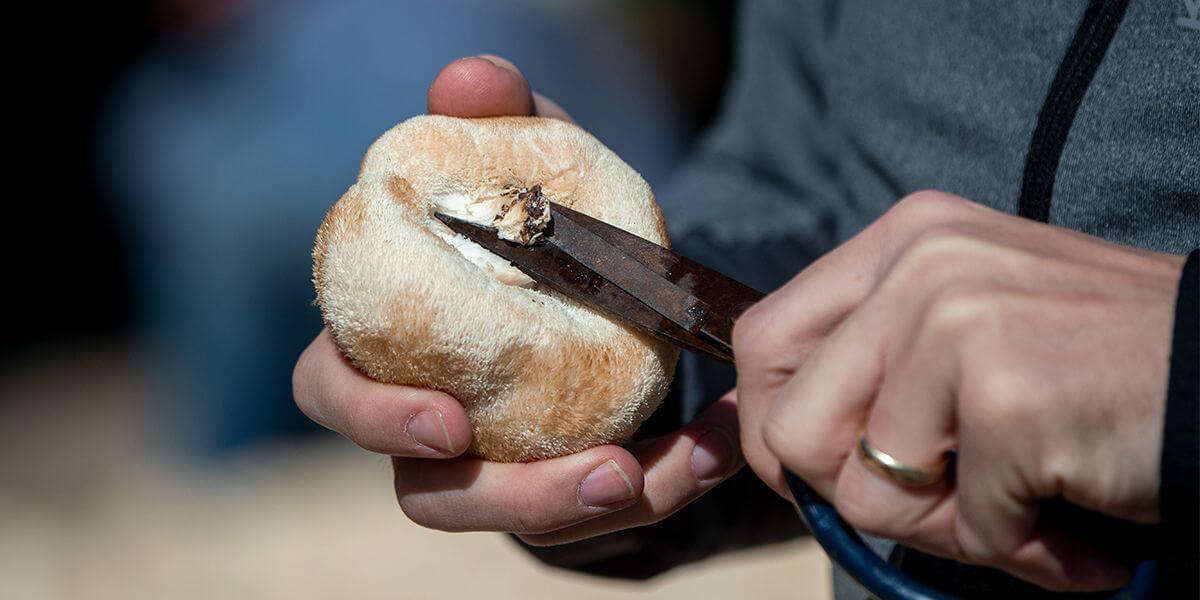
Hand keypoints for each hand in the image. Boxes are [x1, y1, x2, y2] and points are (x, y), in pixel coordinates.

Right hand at [293, 55, 742, 544]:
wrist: (607, 271)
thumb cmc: (538, 216)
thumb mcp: (530, 156)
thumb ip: (498, 115)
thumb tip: (473, 81)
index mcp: (387, 340)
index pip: (333, 390)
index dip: (372, 414)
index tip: (446, 421)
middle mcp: (432, 417)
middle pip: (431, 492)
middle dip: (509, 498)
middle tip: (601, 474)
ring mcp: (501, 460)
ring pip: (523, 519)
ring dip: (600, 506)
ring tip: (671, 471)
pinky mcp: (567, 479)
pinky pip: (606, 508)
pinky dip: (666, 481)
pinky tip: (717, 446)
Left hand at [733, 191, 1185, 590]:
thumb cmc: (1103, 366)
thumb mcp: (969, 327)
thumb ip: (875, 366)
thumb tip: (768, 436)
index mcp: (903, 240)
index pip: (764, 342)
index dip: (770, 427)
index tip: (826, 472)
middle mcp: (920, 263)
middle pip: (788, 426)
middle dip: (854, 494)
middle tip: (942, 502)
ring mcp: (959, 322)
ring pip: (863, 490)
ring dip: (947, 528)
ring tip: (1025, 503)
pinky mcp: (1007, 394)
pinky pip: (959, 527)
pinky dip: (1021, 546)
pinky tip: (1076, 517)